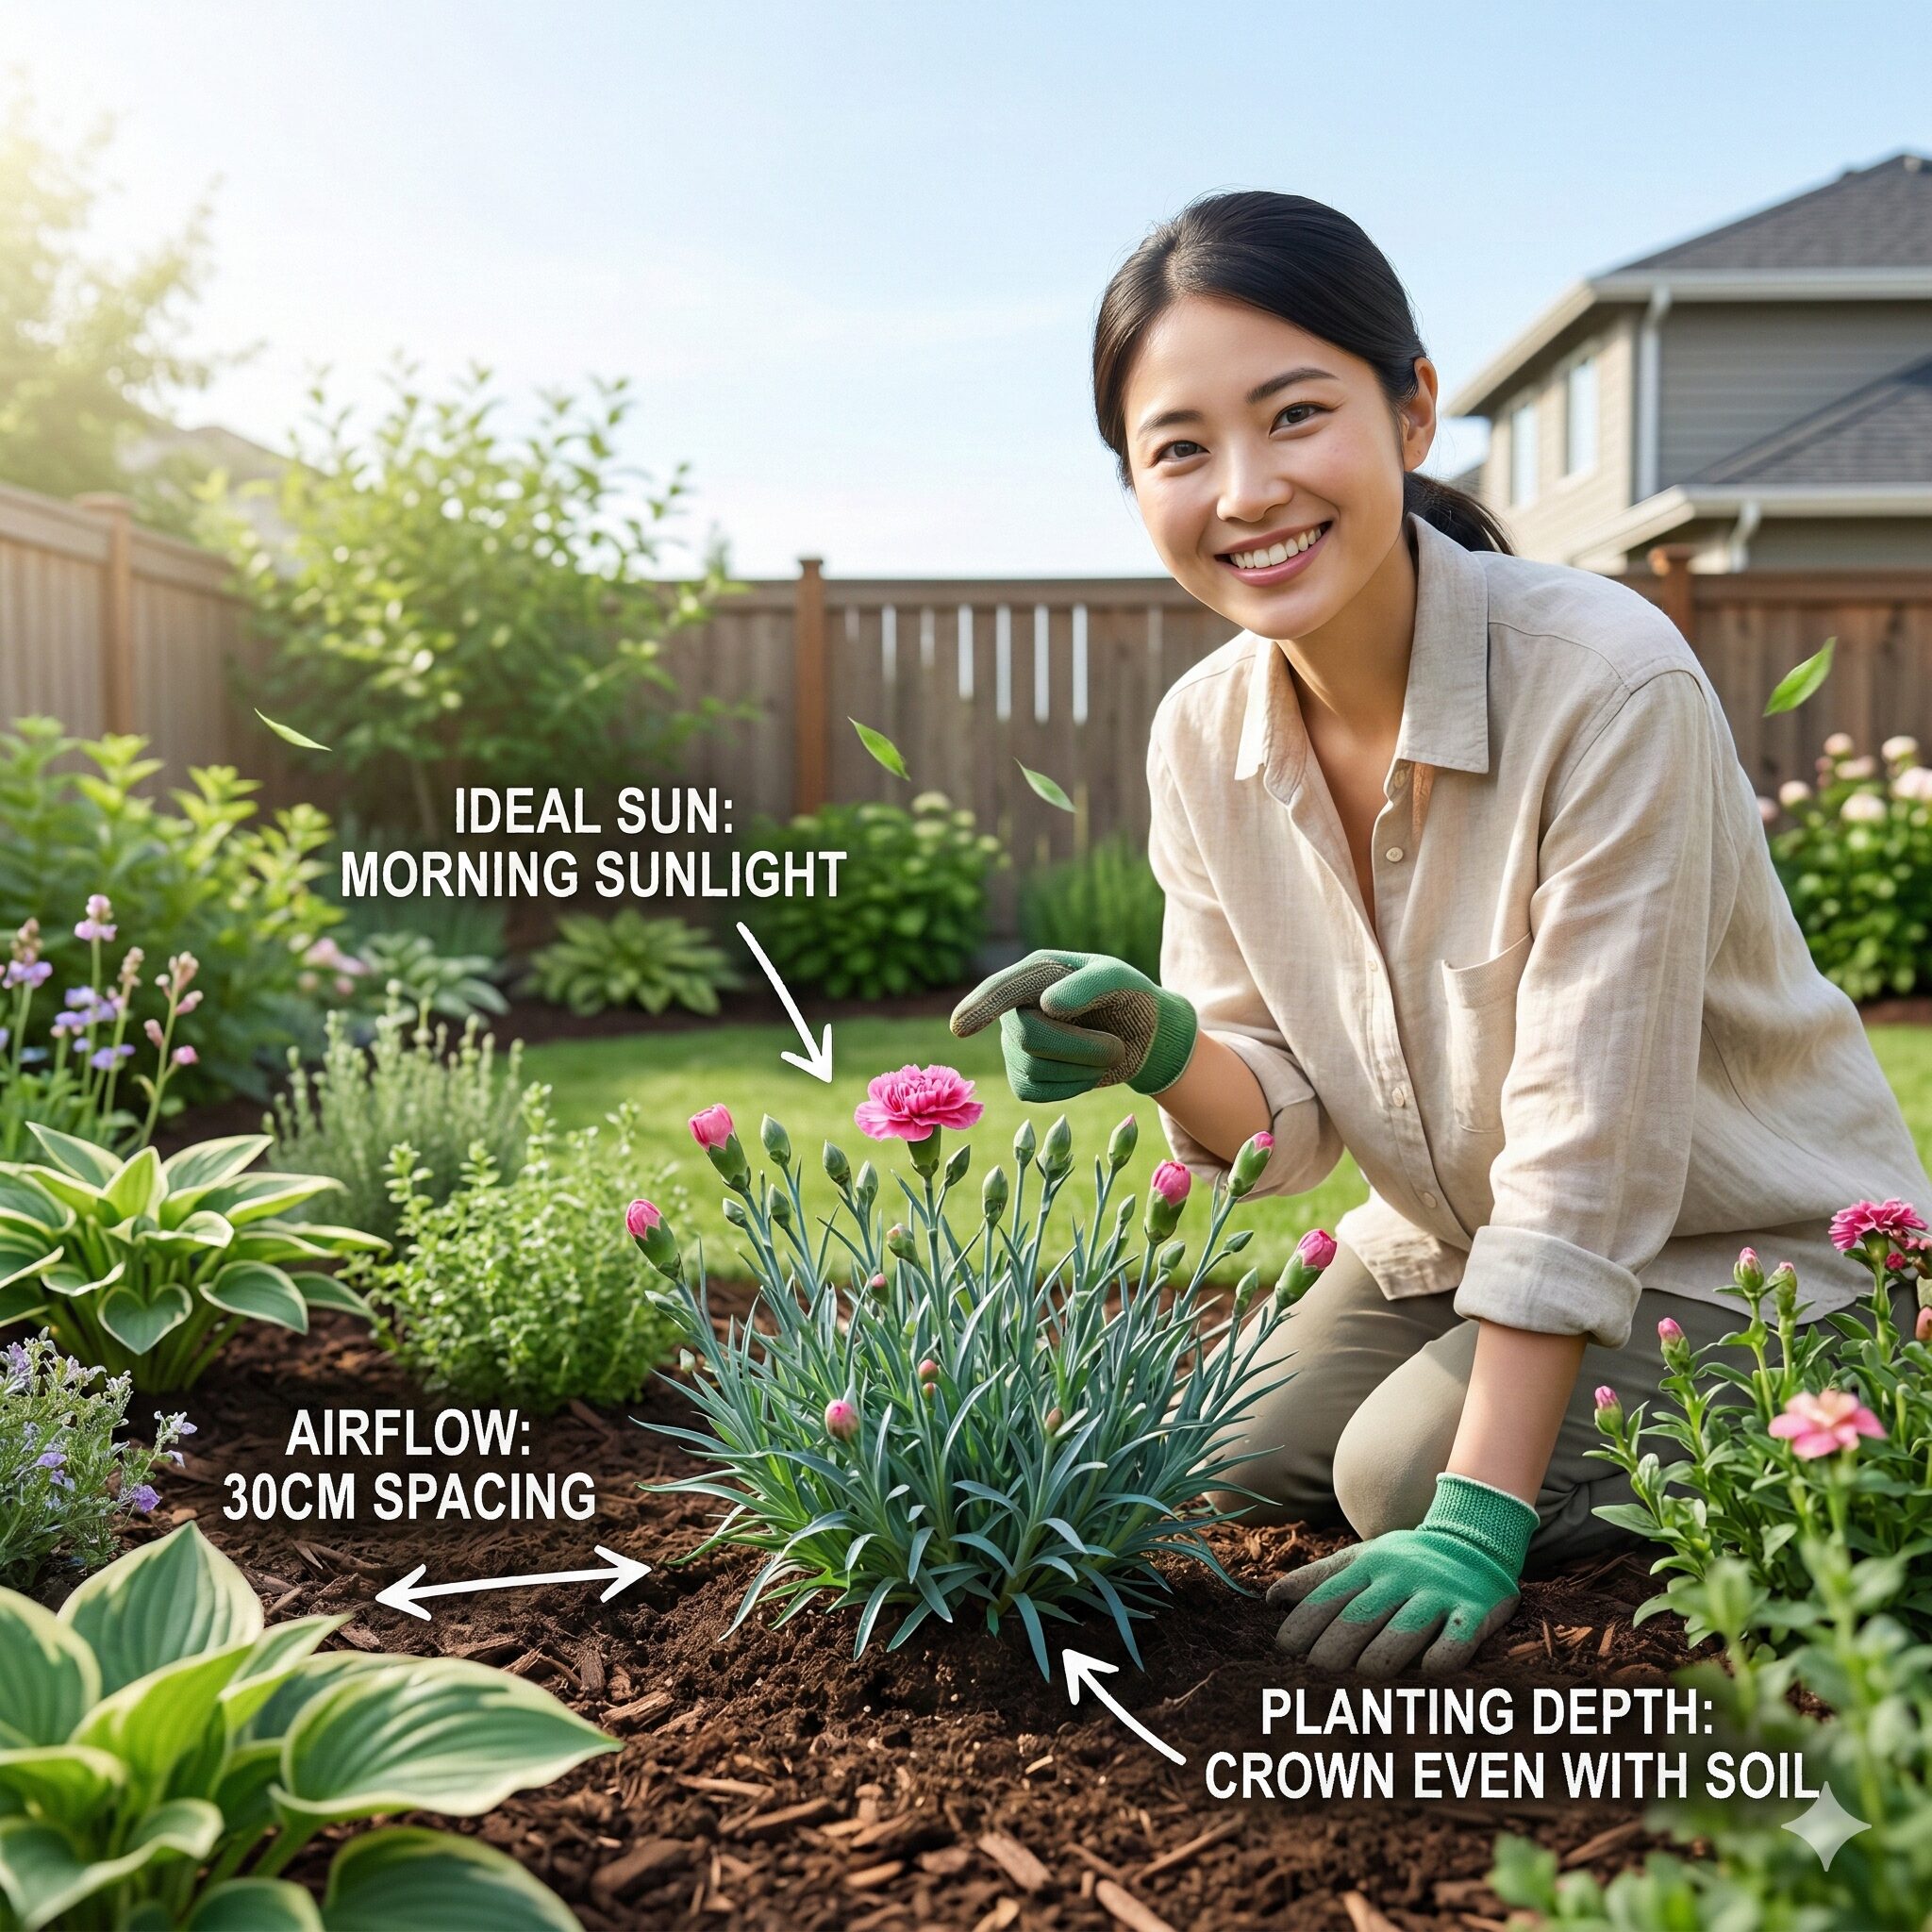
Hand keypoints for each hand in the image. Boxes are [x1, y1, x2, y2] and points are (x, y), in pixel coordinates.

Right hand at [950, 949, 1197, 1101]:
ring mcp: (1014, 1043)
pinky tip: (1089, 1072)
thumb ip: (1088, 985)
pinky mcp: (1023, 1076)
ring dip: (1083, 1068)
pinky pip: (1034, 1092)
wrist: (1140, 1034)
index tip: (960, 1027)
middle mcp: (1015, 1007)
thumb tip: (1046, 1005)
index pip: (1002, 990)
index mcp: (1035, 973)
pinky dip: (1072, 1087)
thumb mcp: (1118, 979)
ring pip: (1032, 1068)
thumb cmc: (1127, 996)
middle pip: (1028, 1037)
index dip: (980, 1008)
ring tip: (1108, 1055)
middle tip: (1116, 1047)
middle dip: (1078, 1048)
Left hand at [1268, 1474, 1535, 1675]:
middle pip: (1361, 1616)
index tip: (1283, 1649)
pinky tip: (1429, 1672)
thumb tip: (1270, 1600)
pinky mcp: (1475, 1610)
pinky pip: (1458, 1637)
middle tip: (1316, 1672)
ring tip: (1363, 1676)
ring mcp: (1437, 1593)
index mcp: (1368, 1566)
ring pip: (1404, 1629)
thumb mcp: (1359, 1560)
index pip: (1329, 1596)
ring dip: (1382, 1655)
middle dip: (1335, 1646)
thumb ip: (1316, 1579)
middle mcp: (1400, 1578)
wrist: (1474, 1538)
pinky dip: (1444, 1656)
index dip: (1304, 1623)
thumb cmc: (1404, 1563)